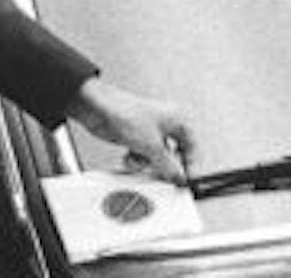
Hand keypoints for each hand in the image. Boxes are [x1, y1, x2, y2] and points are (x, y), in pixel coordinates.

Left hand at [66, 77, 193, 184]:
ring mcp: (150, 130)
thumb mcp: (152, 146)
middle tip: (163, 176)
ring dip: (147, 162)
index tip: (186, 180)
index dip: (190, 165)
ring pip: (157, 156)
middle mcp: (165, 123)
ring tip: (139, 159)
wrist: (98, 109)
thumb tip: (180, 177)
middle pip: (174, 153)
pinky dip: (137, 158)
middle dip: (164, 165)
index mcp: (177, 119)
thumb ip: (168, 165)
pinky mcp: (136, 136)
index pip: (192, 147)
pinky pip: (143, 154)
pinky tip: (129, 155)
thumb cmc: (125, 113)